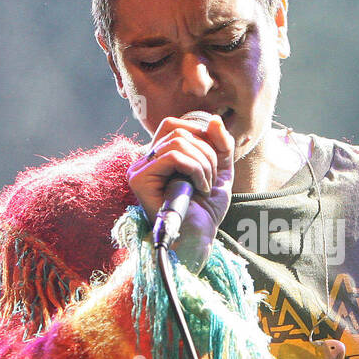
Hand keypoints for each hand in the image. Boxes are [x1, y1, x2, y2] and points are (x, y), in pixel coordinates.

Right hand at [126, 112, 234, 270]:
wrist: (198, 240)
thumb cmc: (205, 211)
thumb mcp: (219, 170)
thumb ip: (219, 144)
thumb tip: (214, 119)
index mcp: (159, 157)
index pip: (175, 125)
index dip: (200, 134)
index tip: (215, 161)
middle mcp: (145, 160)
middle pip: (178, 130)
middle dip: (206, 151)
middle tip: (212, 178)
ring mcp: (139, 169)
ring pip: (177, 142)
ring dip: (203, 163)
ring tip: (206, 186)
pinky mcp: (138, 179)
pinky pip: (173, 156)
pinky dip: (196, 169)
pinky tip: (201, 189)